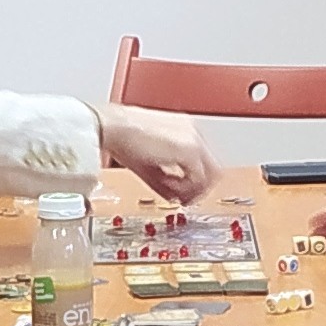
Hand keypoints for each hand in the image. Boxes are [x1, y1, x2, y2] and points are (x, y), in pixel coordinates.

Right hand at [93, 103, 218, 201]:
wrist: (113, 126)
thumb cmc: (122, 137)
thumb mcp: (148, 164)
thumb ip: (166, 181)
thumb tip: (175, 197)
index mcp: (184, 131)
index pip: (202, 162)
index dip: (194, 183)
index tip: (182, 193)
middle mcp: (193, 132)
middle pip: (213, 170)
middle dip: (198, 190)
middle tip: (183, 199)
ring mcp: (194, 139)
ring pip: (211, 176)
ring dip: (192, 190)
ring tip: (170, 190)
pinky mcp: (190, 148)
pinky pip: (198, 178)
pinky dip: (184, 188)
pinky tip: (166, 185)